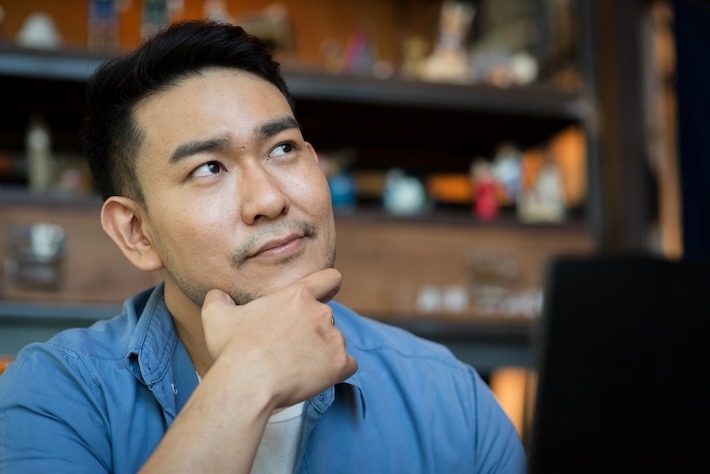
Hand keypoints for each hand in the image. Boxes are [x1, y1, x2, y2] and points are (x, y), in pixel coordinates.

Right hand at [200, 268, 357, 408]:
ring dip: (321, 351)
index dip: (329, 285)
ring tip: (295, 366)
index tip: (326, 294)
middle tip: (289, 347)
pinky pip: (347, 365)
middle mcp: (320, 312)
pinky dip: (335, 370)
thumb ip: (218, 299)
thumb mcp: (216, 316)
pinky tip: (315, 377)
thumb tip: (217, 295)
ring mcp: (333, 338)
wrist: (248, 383)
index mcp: (297, 295)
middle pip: (325, 317)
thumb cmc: (233, 349)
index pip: (329, 278)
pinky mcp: (339, 364)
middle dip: (311, 330)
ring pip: (334, 342)